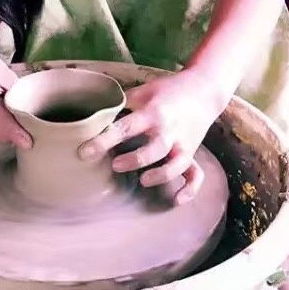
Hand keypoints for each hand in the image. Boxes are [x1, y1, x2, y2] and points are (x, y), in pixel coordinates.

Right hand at [0, 42, 31, 148]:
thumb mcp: (8, 79)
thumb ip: (18, 99)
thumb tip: (31, 123)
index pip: (1, 123)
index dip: (17, 134)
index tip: (30, 143)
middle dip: (13, 134)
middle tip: (28, 130)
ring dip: (4, 133)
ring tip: (15, 121)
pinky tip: (2, 120)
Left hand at [78, 69, 227, 203]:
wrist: (203, 89)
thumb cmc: (166, 90)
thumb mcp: (143, 91)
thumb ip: (120, 104)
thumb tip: (93, 117)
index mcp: (152, 113)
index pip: (126, 127)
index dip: (105, 140)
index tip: (85, 152)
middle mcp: (169, 130)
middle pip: (155, 149)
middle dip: (134, 159)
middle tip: (114, 165)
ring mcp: (184, 143)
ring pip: (177, 164)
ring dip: (161, 175)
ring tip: (142, 180)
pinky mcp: (192, 153)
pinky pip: (196, 175)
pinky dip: (189, 189)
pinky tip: (176, 201)